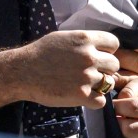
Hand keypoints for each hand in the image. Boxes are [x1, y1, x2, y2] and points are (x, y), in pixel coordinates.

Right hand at [0, 30, 120, 111]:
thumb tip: (100, 46)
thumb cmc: (41, 53)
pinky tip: (84, 96)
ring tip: (85, 84)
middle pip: (114, 64)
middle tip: (92, 72)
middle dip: (105, 68)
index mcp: (85, 38)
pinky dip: (95, 100)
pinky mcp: (81, 95)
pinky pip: (102, 100)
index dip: (108, 50)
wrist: (23, 72)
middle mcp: (89, 56)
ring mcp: (86, 76)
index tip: (99, 55)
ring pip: (109, 82)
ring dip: (100, 85)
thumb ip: (84, 40)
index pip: (114, 43)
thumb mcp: (64, 37)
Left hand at [113, 75, 137, 137]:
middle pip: (128, 128)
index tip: (112, 105)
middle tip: (114, 118)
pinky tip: (124, 137)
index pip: (133, 107)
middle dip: (116, 122)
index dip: (117, 106)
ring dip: (118, 134)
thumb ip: (129, 86)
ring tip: (119, 127)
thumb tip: (118, 99)